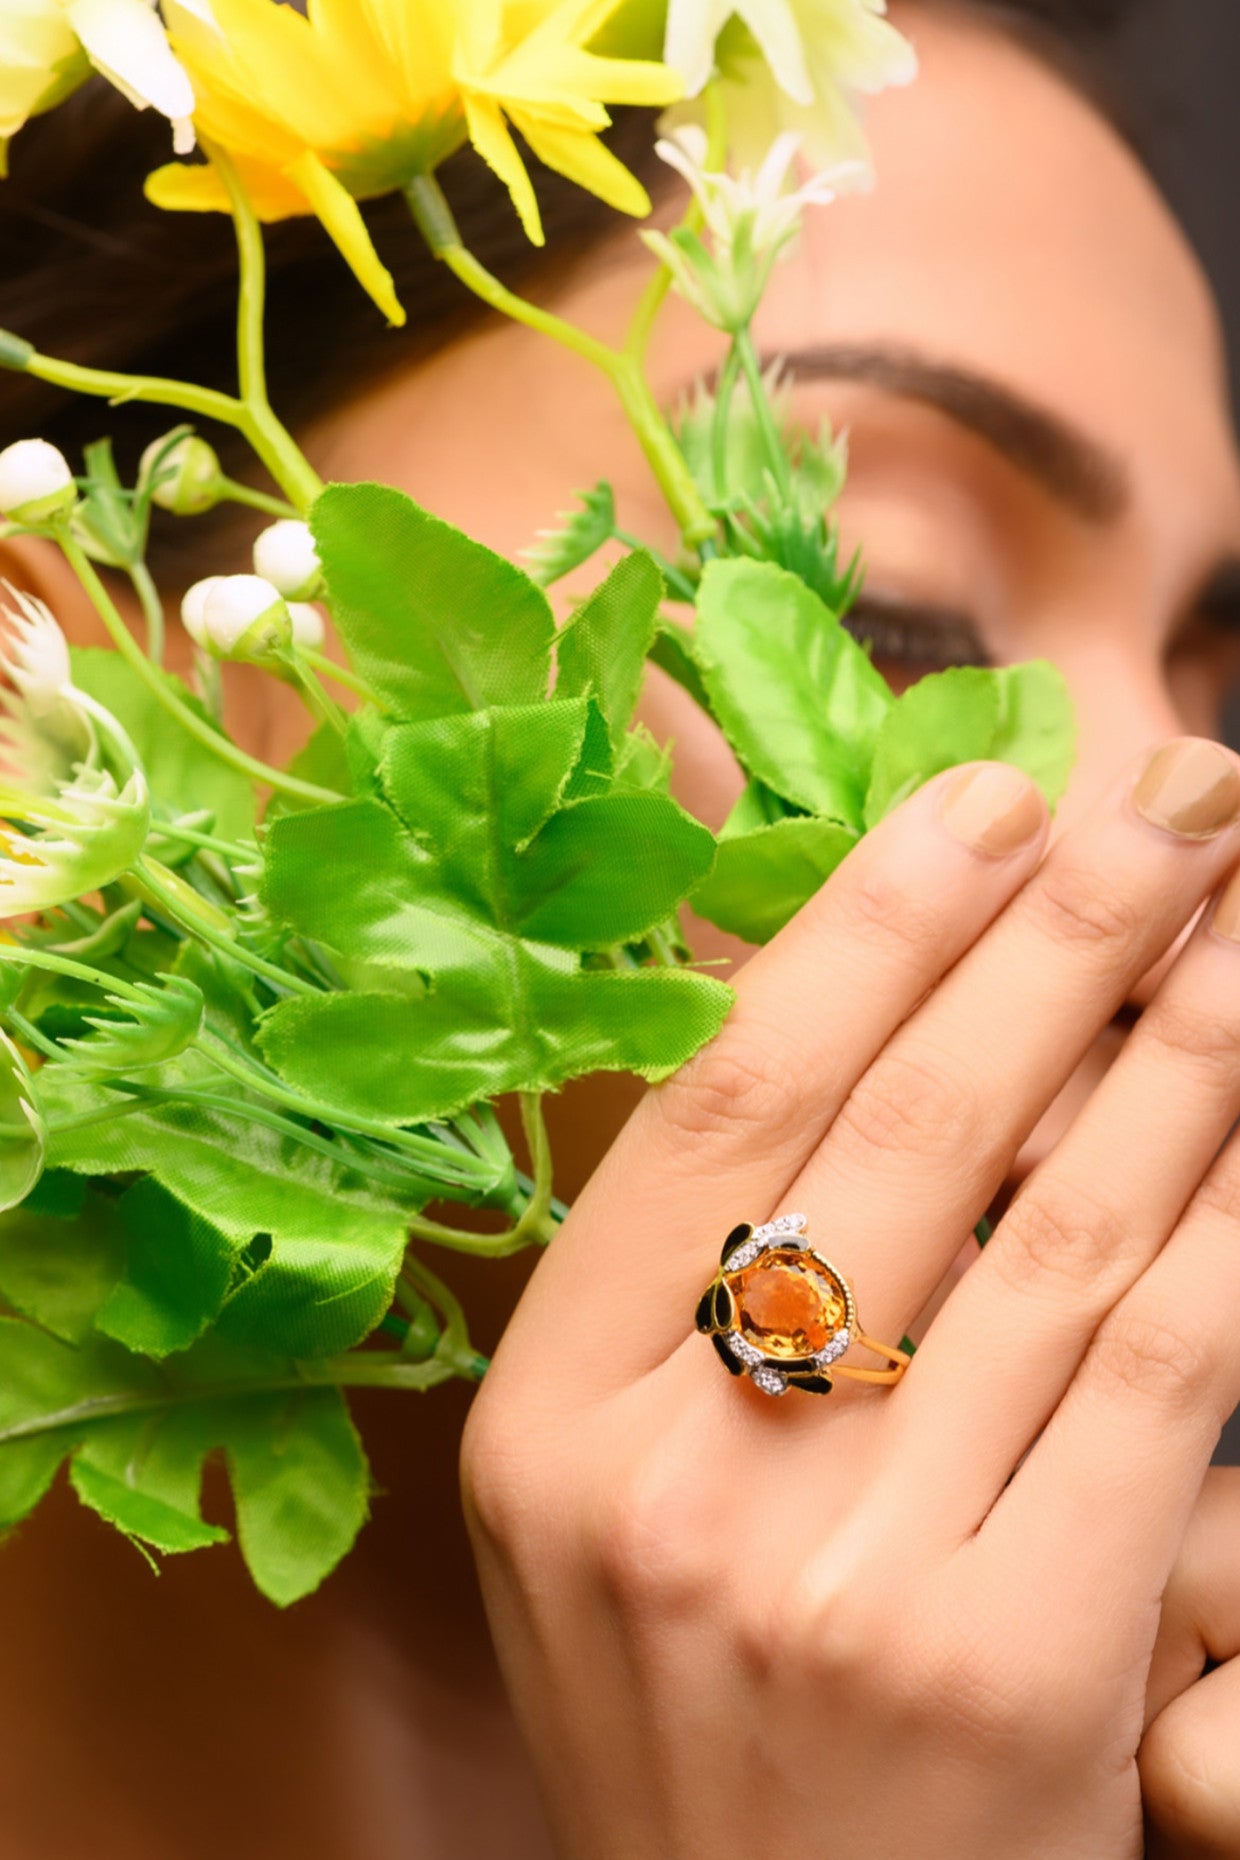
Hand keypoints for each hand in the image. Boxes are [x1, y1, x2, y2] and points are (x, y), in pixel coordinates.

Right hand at [464, 738, 1239, 1858]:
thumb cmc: (700, 1720)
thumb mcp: (615, 1510)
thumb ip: (695, 1295)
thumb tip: (867, 1035)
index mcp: (548, 1419)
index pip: (725, 1099)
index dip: (870, 923)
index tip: (984, 798)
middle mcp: (673, 1481)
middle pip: (901, 1127)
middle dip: (1059, 928)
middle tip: (1168, 792)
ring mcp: (842, 1577)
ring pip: (1058, 1228)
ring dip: (1182, 1037)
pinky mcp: (1015, 1666)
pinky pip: (1161, 1370)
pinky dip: (1232, 1211)